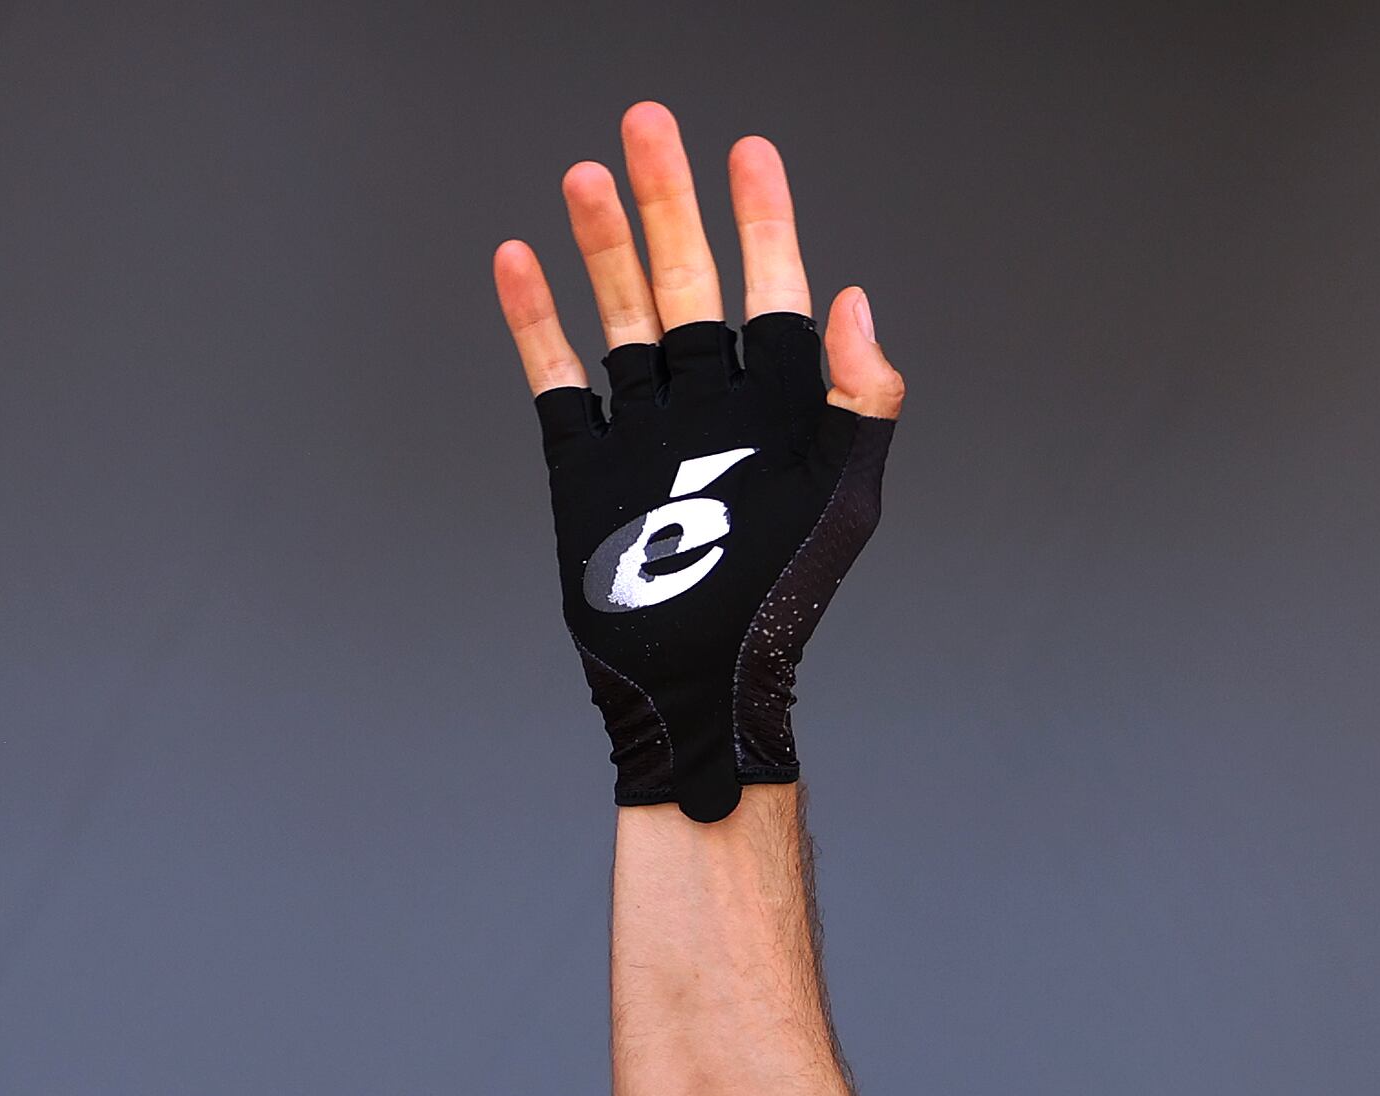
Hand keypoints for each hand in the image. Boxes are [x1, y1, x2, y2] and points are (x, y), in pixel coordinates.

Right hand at [493, 106, 905, 819]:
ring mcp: (644, 430)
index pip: (771, 284)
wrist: (700, 687)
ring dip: (602, 244)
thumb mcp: (846, 498)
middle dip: (668, 202)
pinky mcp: (586, 464)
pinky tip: (520, 261)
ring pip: (620, 314)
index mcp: (778, 403)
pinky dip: (538, 321)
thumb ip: (859, 396)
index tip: (747, 151)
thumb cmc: (783, 606)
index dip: (762, 217)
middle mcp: (709, 403)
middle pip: (684, 279)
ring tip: (584, 175)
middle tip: (648, 124)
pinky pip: (558, 376)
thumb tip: (853, 301)